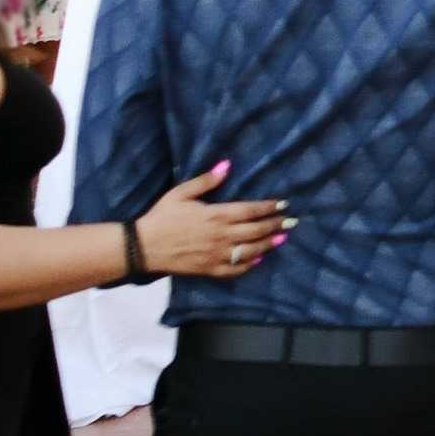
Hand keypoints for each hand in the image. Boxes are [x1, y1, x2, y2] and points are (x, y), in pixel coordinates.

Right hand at [135, 165, 291, 282]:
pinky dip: (249, 265)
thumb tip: (227, 165)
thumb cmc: (162, 216)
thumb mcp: (181, 193)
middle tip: (291, 221)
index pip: (251, 210)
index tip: (283, 204)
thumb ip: (206, 181)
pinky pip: (235, 270)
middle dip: (275, 225)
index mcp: (216, 215)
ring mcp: (217, 254)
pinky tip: (258, 259)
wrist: (144, 246)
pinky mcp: (209, 269)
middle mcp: (221, 235)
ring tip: (281, 238)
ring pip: (250, 250)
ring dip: (268, 244)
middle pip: (256, 230)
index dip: (269, 207)